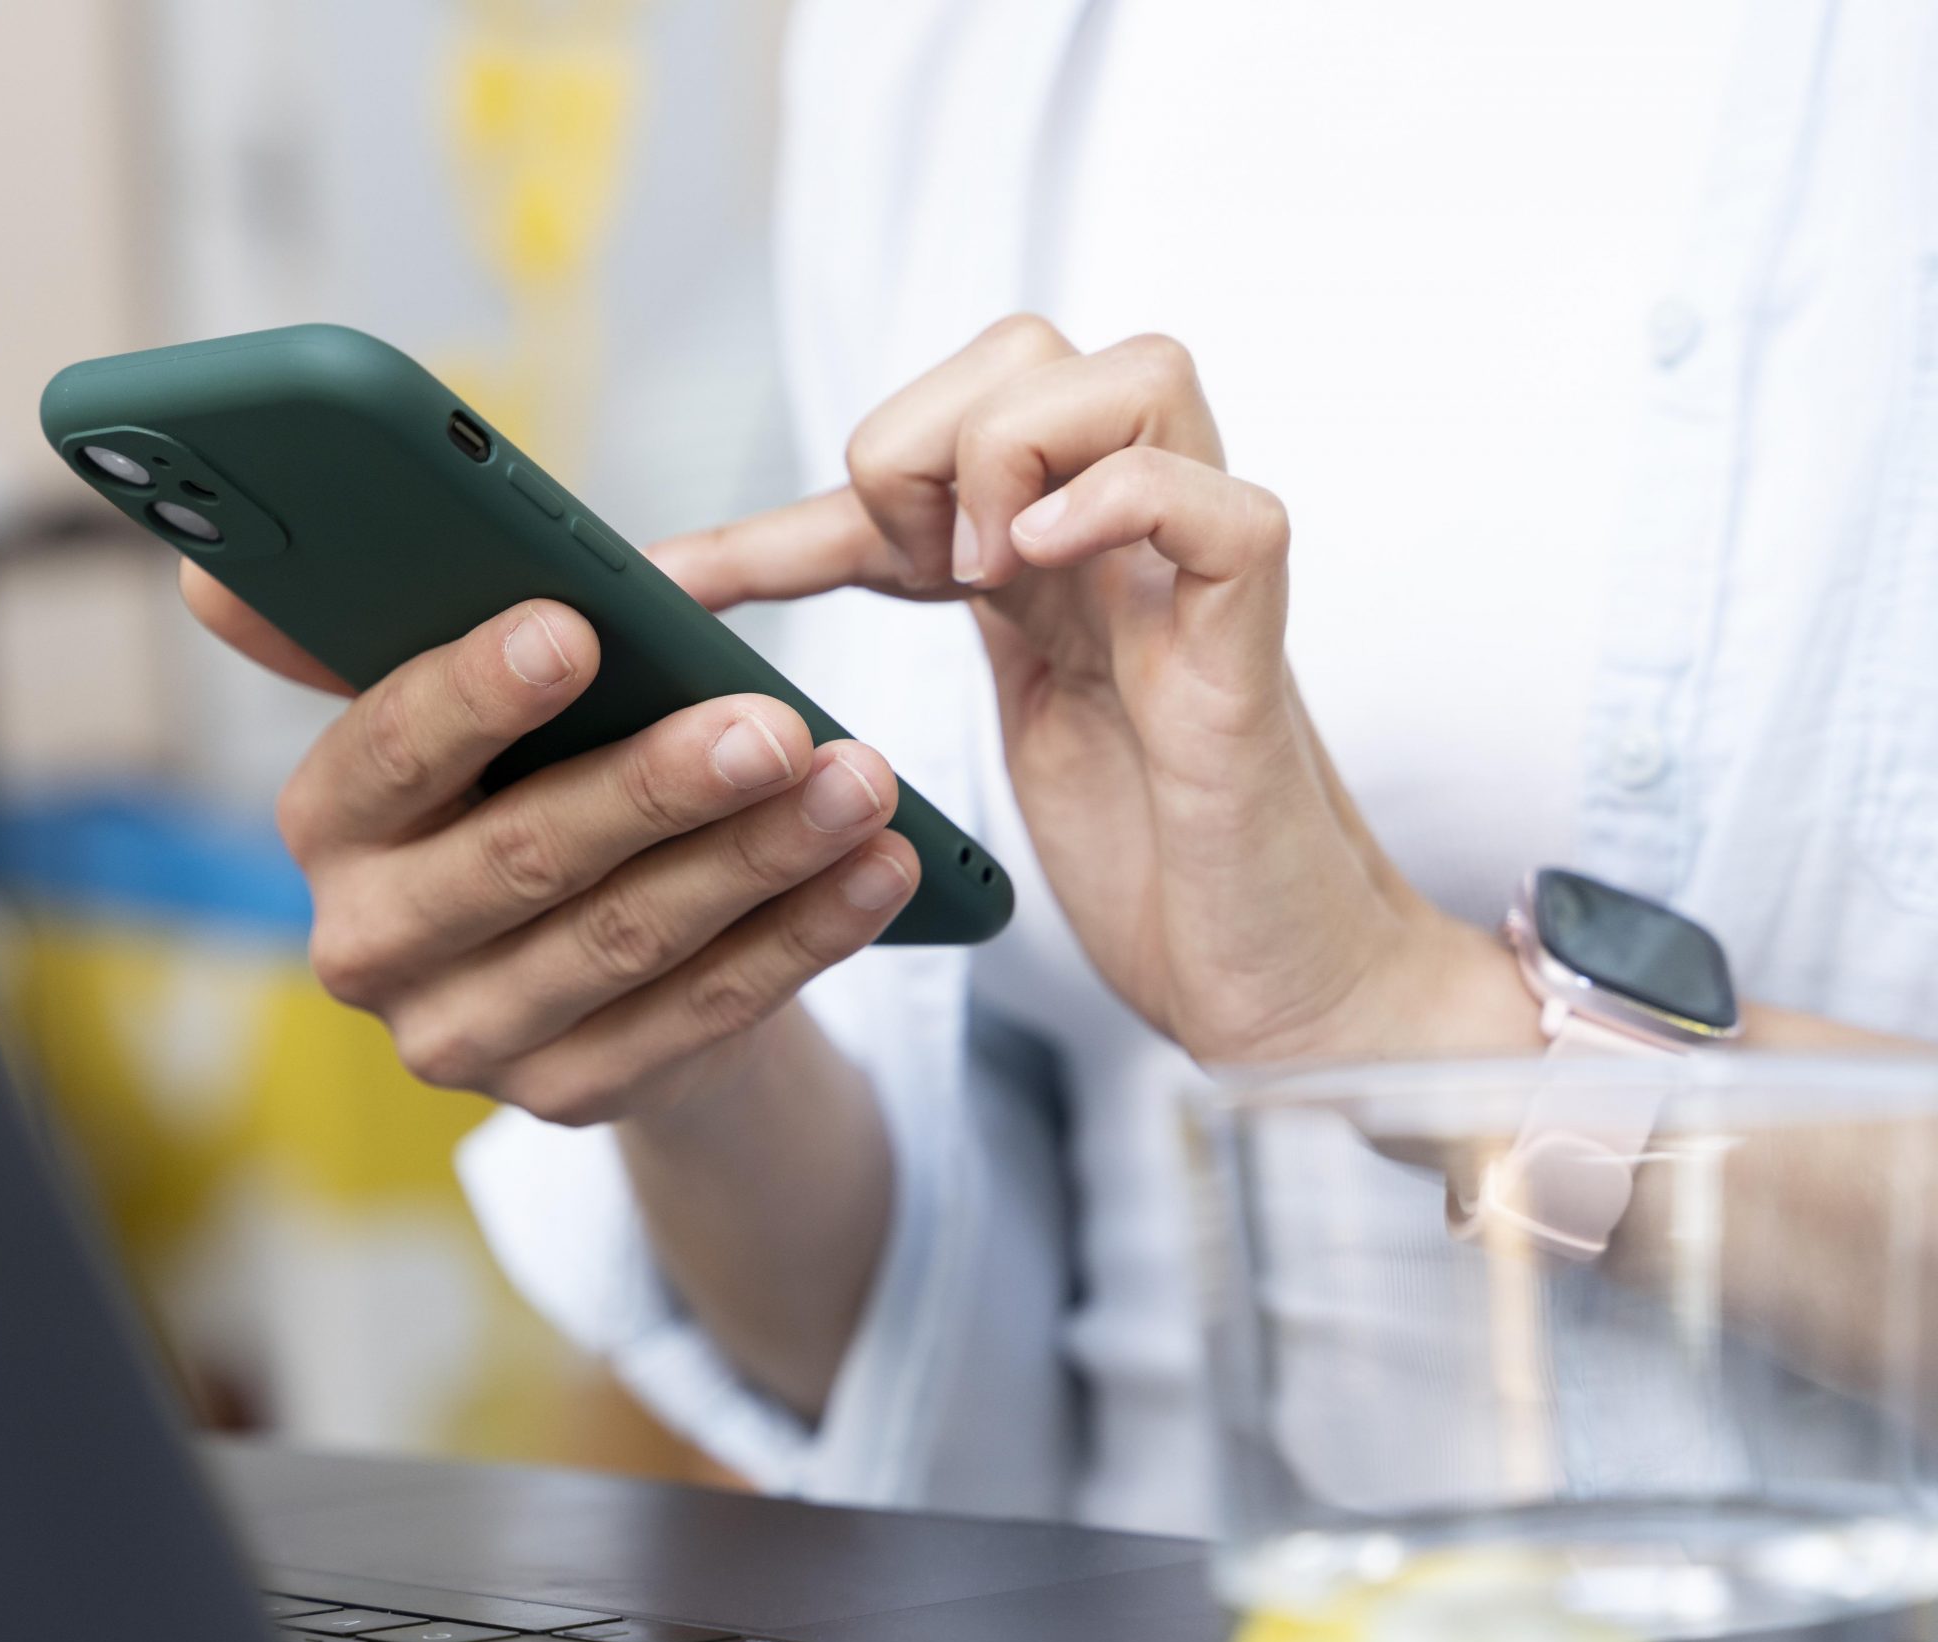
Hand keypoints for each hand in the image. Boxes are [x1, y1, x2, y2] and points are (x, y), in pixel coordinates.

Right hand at [180, 565, 921, 1123]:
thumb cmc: (525, 777)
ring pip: (628, 941)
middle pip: (522, 859)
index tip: (573, 626)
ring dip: (759, 860)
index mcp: (328, 822)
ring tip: (861, 786)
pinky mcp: (569, 1098)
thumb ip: (378, 629)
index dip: (474, 693)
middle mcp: (370, 943)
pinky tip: (876, 873)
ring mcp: (465, 1039)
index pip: (384, 754)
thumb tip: (211, 582)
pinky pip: (700, 1017)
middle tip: (773, 726)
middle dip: (659, 787)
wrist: (584, 960)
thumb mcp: (464, 707)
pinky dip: (801, 939)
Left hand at [661, 317, 1523, 1063]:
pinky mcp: (1252, 638)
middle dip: (925, 434)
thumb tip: (760, 693)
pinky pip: (1217, 500)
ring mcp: (1195, 575)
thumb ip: (918, 682)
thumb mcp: (991, 751)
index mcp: (1052, 562)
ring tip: (982, 572)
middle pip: (1030, 347)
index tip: (675, 589)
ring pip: (1138, 372)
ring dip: (1020, 449)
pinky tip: (1037, 565)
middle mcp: (1128, 540)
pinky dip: (1119, 500)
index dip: (778, 515)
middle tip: (910, 576)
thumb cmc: (1148, 875)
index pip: (919, 447)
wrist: (1276, 984)